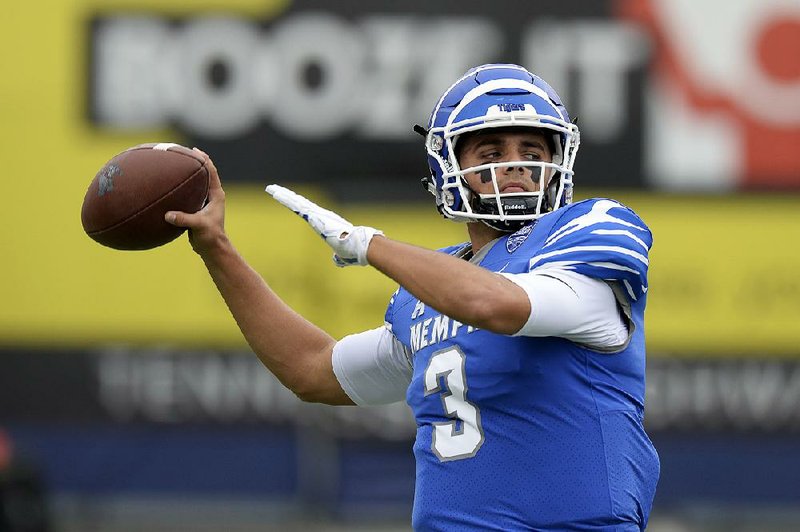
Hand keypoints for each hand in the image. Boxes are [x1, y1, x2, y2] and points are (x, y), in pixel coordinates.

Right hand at [164, 148, 227, 255]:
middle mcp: (211, 195)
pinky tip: (166, 186)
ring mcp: (203, 201)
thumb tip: (168, 215)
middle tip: (180, 152)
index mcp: (216, 195)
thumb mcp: (198, 226)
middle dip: (193, 162)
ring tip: (172, 165)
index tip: (194, 150)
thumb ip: (184, 219)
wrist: (211, 248)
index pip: (211, 171)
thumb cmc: (210, 236)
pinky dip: (179, 188)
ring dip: (186, 174)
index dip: (204, 159)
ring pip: (195, 183)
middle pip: (203, 173)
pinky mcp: (196, 208)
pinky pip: (187, 194)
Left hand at [265, 184, 382, 266]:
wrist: (359, 245)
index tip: (291, 201)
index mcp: (325, 223)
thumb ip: (337, 256)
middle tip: (275, 190)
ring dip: (284, 195)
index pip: (308, 213)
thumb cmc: (353, 250)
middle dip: (288, 197)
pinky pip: (296, 205)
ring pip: (297, 202)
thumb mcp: (342, 254)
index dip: (299, 206)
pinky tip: (276, 194)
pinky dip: (286, 199)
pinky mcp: (314, 216)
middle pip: (300, 204)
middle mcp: (320, 216)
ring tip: (271, 188)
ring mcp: (317, 214)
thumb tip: (337, 260)